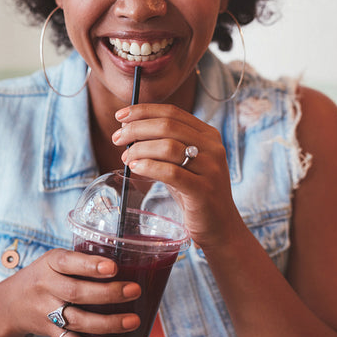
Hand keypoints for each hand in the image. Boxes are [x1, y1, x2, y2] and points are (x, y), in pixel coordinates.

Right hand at [0, 249, 140, 336]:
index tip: (113, 267)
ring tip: (132, 320)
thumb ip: (82, 260)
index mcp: (50, 263)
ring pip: (78, 321)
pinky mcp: (51, 333)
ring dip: (108, 323)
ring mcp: (47, 313)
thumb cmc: (45, 274)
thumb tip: (127, 261)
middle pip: (76, 293)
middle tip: (134, 290)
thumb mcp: (56, 258)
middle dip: (108, 293)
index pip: (68, 262)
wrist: (11, 302)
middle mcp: (46, 287)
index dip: (90, 266)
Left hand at [113, 103, 240, 248]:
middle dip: (136, 128)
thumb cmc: (194, 191)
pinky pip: (170, 172)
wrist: (220, 226)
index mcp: (208, 135)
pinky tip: (135, 168)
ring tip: (126, 158)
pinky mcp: (203, 190)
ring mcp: (210, 168)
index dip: (143, 111)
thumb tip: (128, 128)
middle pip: (168, 125)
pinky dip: (148, 167)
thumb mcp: (182, 162)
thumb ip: (163, 144)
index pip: (172, 112)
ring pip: (168, 146)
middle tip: (117, 138)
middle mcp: (212, 147)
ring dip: (139, 149)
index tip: (120, 115)